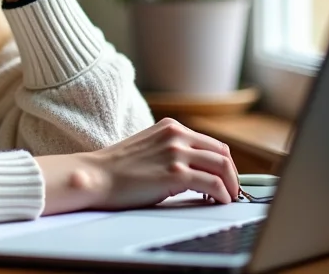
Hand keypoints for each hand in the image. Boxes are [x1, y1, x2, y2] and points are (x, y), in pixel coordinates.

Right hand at [87, 118, 240, 208]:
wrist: (97, 176)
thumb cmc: (119, 168)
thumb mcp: (150, 146)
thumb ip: (172, 149)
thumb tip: (198, 169)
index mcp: (171, 126)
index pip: (213, 143)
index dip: (224, 164)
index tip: (225, 179)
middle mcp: (176, 135)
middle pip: (223, 154)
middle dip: (231, 175)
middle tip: (231, 192)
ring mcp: (176, 153)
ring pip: (223, 167)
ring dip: (231, 186)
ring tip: (226, 199)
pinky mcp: (176, 174)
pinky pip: (214, 185)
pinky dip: (222, 196)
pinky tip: (217, 202)